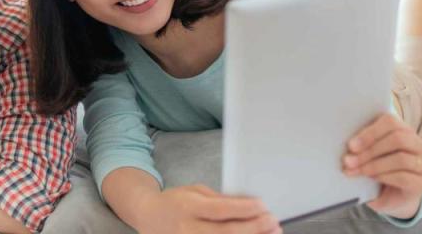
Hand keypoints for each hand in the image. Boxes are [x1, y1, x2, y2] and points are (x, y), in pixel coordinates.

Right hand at [137, 185, 280, 233]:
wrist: (148, 217)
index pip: (221, 210)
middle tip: (273, 221)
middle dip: (255, 227)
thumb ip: (221, 200)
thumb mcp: (195, 192)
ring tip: (270, 233)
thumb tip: (251, 205)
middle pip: (227, 232)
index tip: (263, 205)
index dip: (245, 209)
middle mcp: (188, 229)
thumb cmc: (175, 203)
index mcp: (188, 207)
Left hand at [344, 113, 421, 218]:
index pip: (391, 122)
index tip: (351, 145)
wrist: (394, 196)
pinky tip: (371, 178)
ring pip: (401, 158)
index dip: (370, 132)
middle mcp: (420, 145)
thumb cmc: (380, 170)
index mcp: (405, 131)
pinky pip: (403, 177)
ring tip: (356, 171)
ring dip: (373, 165)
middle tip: (349, 161)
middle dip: (369, 150)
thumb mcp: (371, 155)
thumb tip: (346, 147)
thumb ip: (363, 146)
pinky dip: (383, 177)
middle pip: (398, 139)